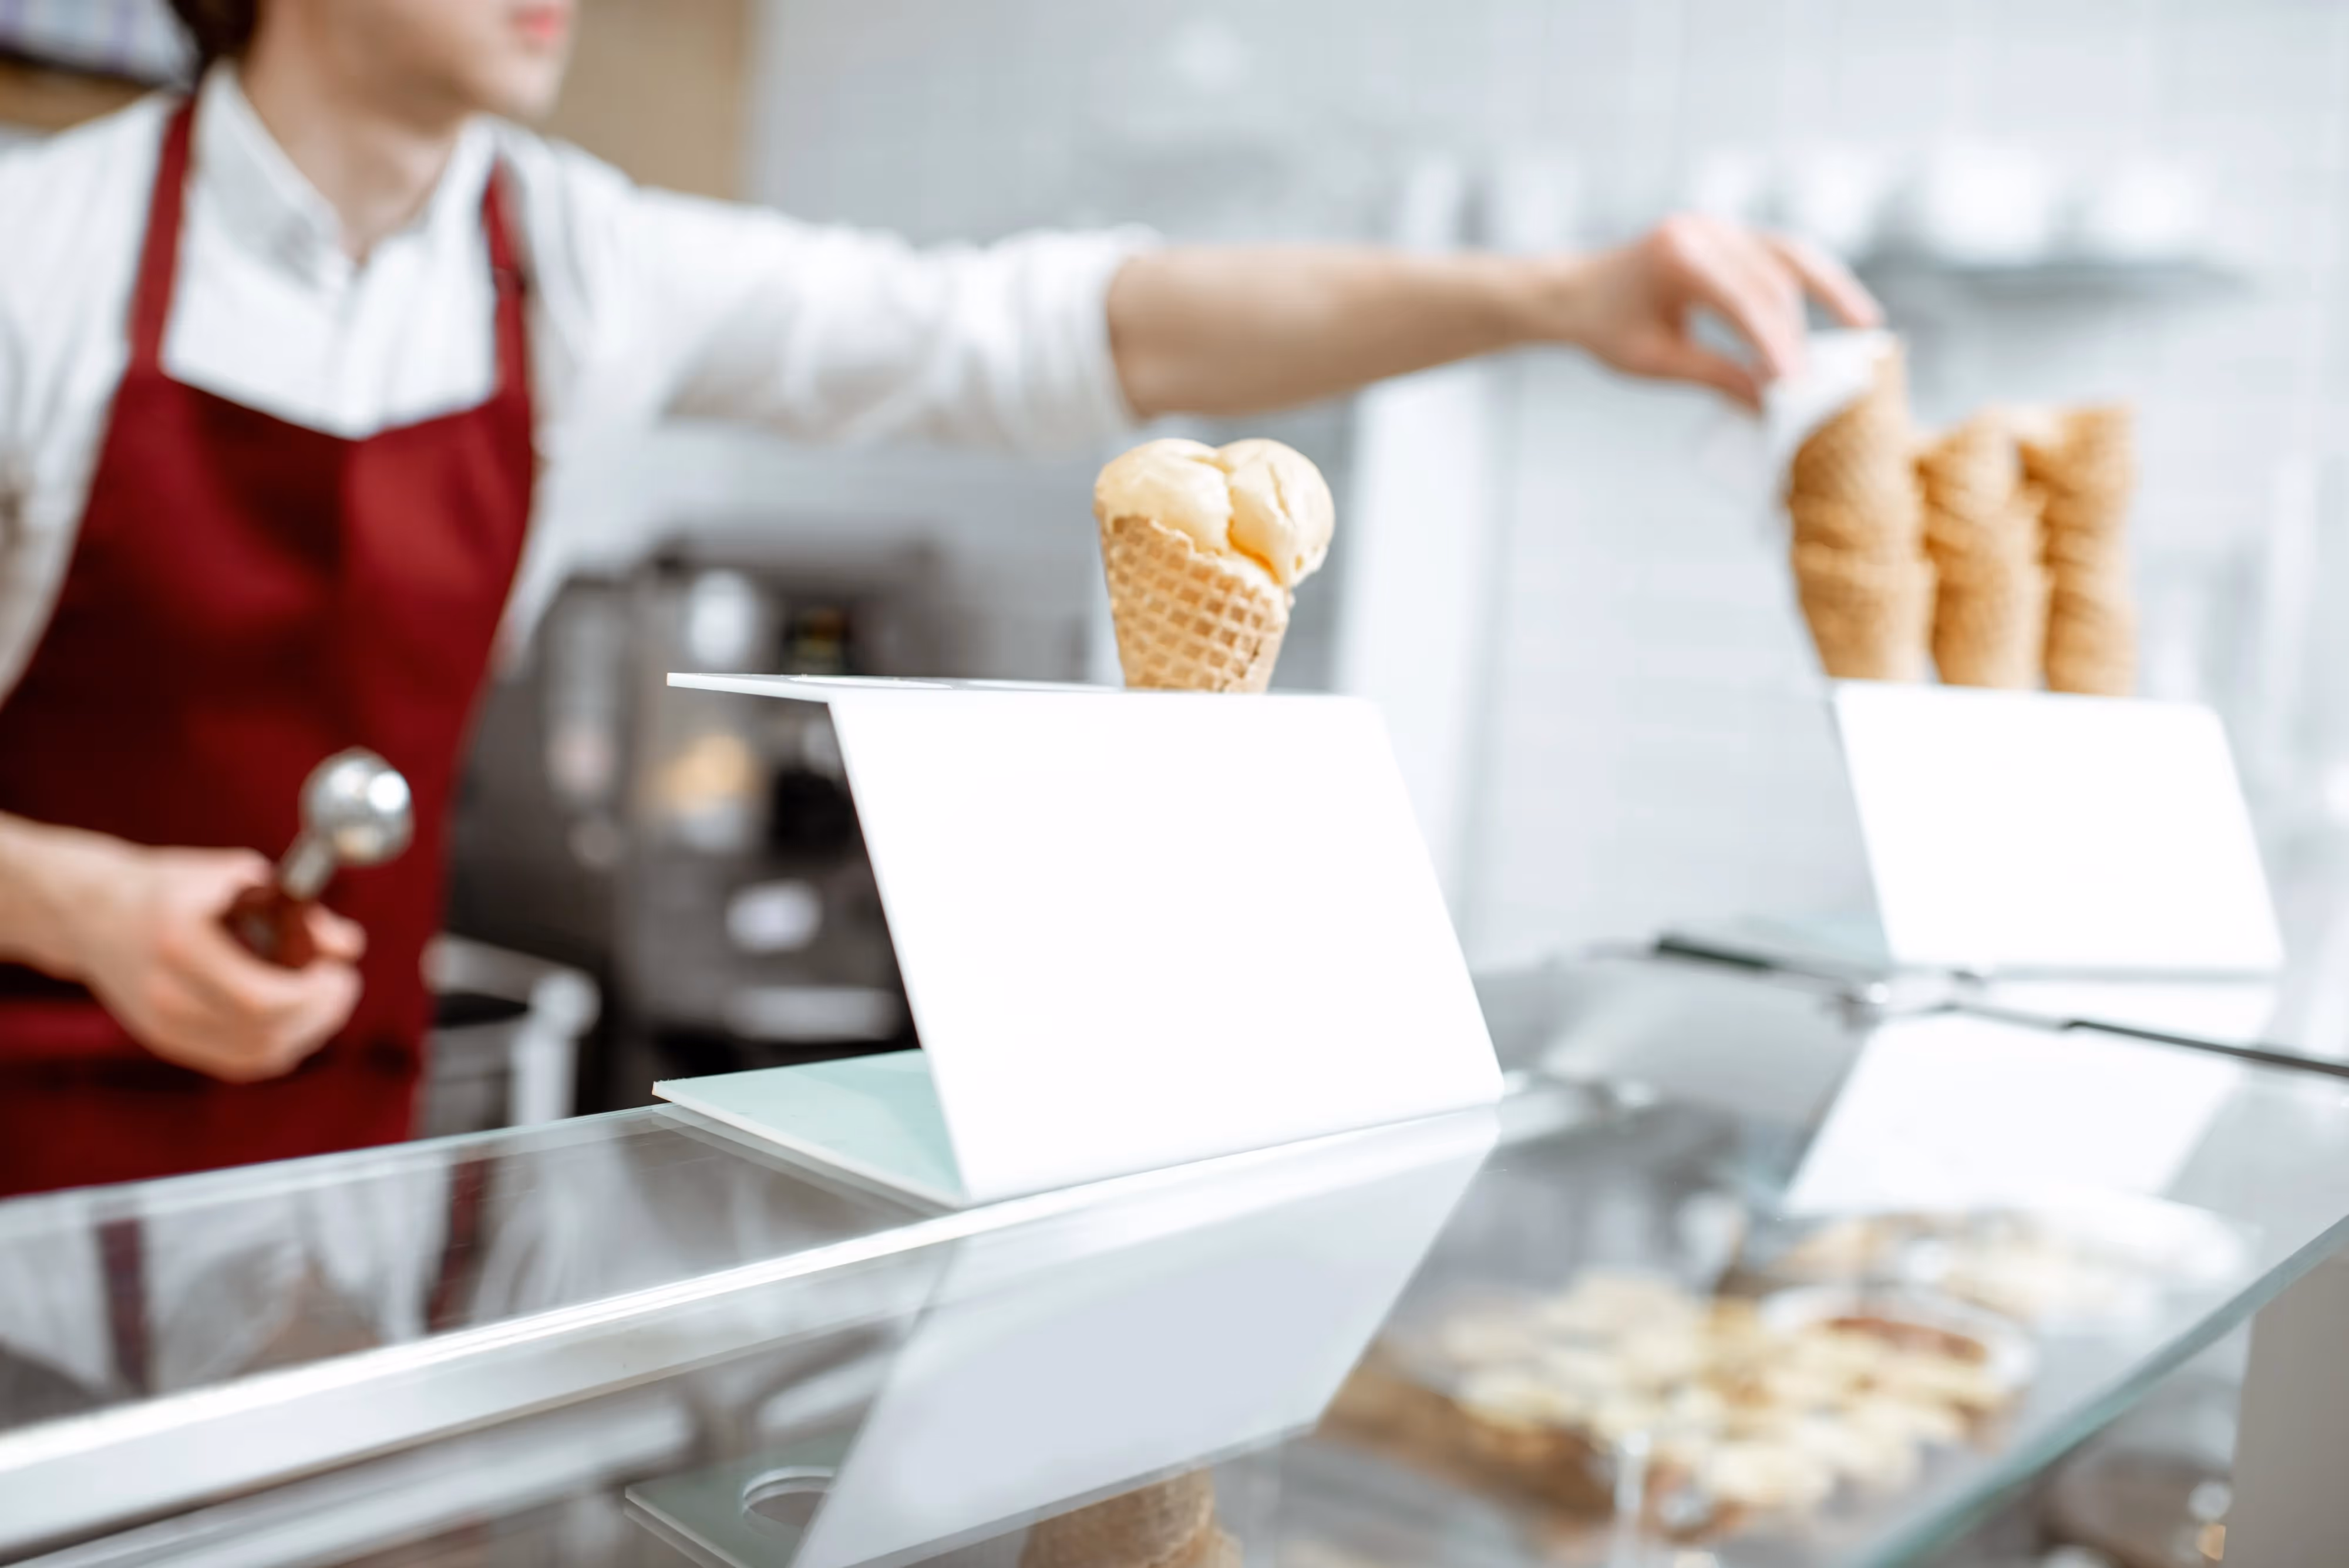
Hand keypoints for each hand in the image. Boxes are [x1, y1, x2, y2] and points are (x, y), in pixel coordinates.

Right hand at [64, 844, 365, 1083]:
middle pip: (265, 1034)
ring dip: (307, 1032)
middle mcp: (166, 992)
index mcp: (180, 943)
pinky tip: (296, 1017)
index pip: (263, 1000)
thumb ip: (299, 911)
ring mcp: (162, 1024)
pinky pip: (238, 1061)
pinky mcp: (166, 1041)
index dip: (315, 996)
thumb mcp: (238, 877)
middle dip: (322, 1013)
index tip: (340, 971)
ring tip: (324, 998)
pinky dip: (279, 1045)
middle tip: (342, 983)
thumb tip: (349, 946)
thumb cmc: (175, 886)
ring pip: (256, 1056)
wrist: (95, 912)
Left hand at [1537, 213, 1882, 411]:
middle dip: (1797, 330)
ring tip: (1861, 330)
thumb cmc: (1607, 328)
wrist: (1576, 292)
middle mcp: (1703, 230)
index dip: (1773, 341)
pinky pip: (1780, 255)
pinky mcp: (1729, 234)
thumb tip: (1770, 402)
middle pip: (1770, 279)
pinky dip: (1810, 280)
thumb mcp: (1655, 361)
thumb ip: (1715, 376)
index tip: (1795, 381)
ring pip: (1787, 257)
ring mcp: (1719, 227)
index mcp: (1676, 256)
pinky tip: (1841, 305)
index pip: (1740, 300)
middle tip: (1822, 377)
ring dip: (1825, 293)